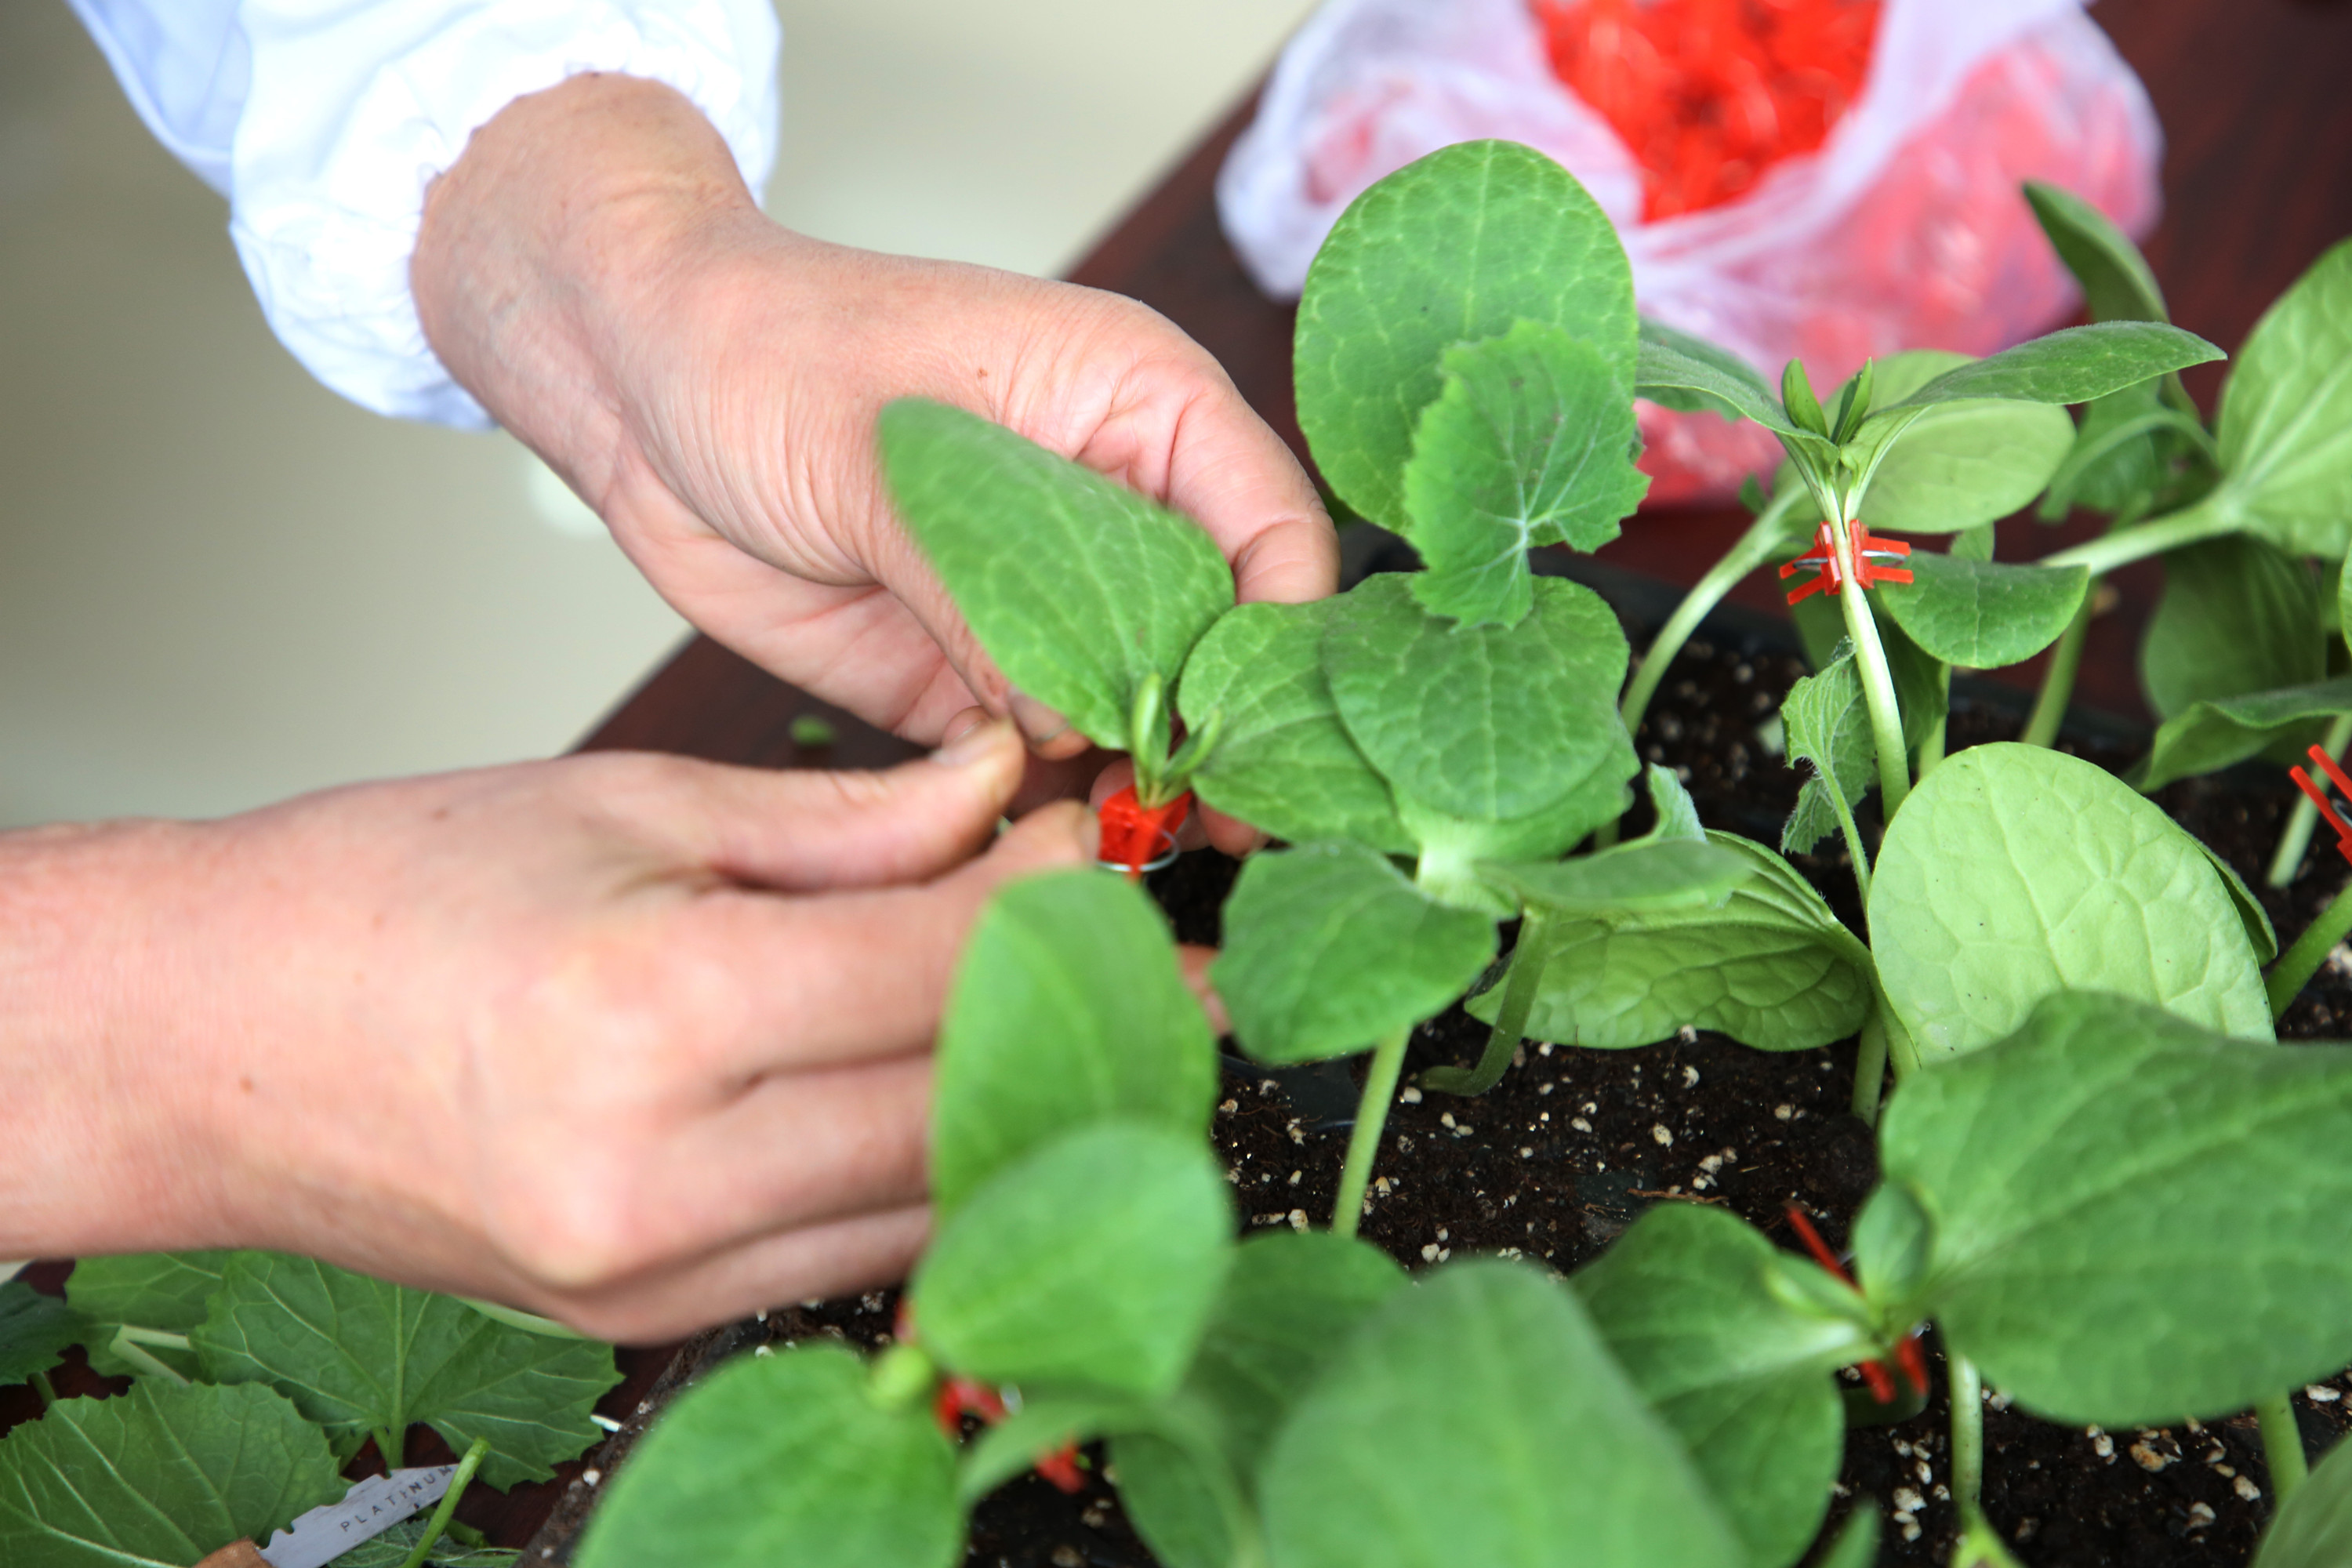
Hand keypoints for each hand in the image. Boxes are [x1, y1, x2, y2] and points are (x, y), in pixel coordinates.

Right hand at [0, 720, 1095, 1341]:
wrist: (205, 1046)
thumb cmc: (383, 897)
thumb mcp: (627, 806)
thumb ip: (843, 824)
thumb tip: (1003, 791)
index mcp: (649, 1016)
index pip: (939, 966)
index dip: (1056, 892)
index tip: (1101, 832)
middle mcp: (656, 1177)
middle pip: (959, 1096)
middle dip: (1084, 1006)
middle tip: (1164, 936)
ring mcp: (651, 1275)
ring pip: (927, 1200)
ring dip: (1032, 1107)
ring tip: (1103, 1015)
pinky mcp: (645, 1320)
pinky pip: (852, 1259)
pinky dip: (931, 1178)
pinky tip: (976, 1097)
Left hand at [412, 74, 1333, 851]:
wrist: (636, 392)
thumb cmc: (761, 353)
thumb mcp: (880, 459)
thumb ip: (983, 591)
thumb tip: (1073, 721)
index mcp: (1139, 409)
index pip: (1273, 531)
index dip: (1280, 639)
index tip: (1256, 737)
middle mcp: (1113, 510)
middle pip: (1222, 640)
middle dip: (1220, 733)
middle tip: (1212, 827)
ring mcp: (1047, 599)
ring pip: (1139, 712)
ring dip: (1138, 783)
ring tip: (1132, 848)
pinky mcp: (976, 672)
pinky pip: (1043, 754)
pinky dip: (1048, 804)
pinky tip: (1045, 844)